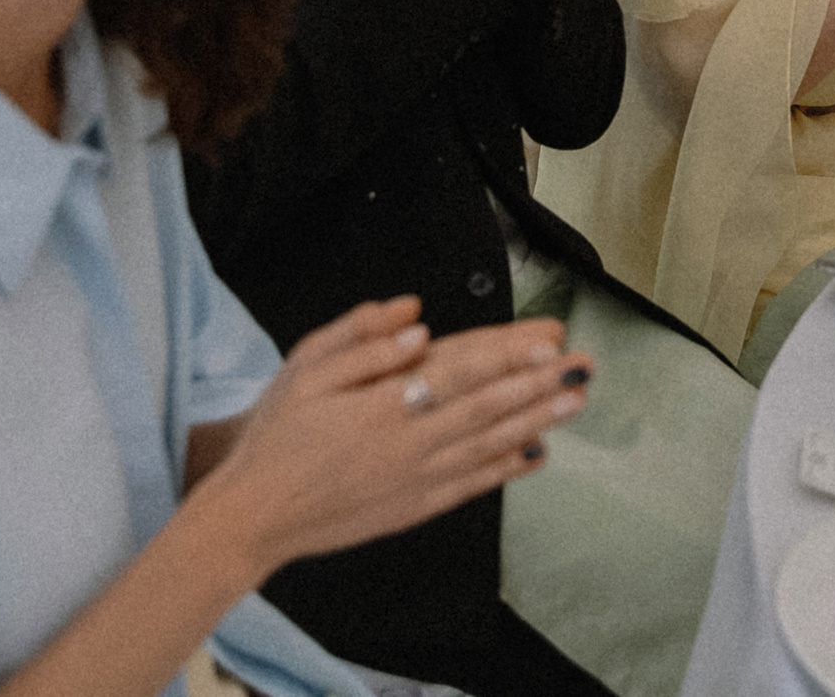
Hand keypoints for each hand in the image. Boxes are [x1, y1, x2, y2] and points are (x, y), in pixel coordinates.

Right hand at [204, 298, 589, 578]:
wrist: (252, 516)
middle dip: (539, 383)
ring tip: (575, 400)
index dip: (507, 352)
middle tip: (582, 365)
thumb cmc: (275, 436)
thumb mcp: (303, 368)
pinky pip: (472, 484)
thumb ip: (360, 338)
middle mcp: (407, 443)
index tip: (548, 338)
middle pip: (486, 405)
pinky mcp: (414, 507)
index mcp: (380, 404)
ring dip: (536, 420)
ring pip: (489, 443)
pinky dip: (506, 467)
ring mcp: (415, 479)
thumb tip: (416, 318)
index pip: (458, 368)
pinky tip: (536, 452)